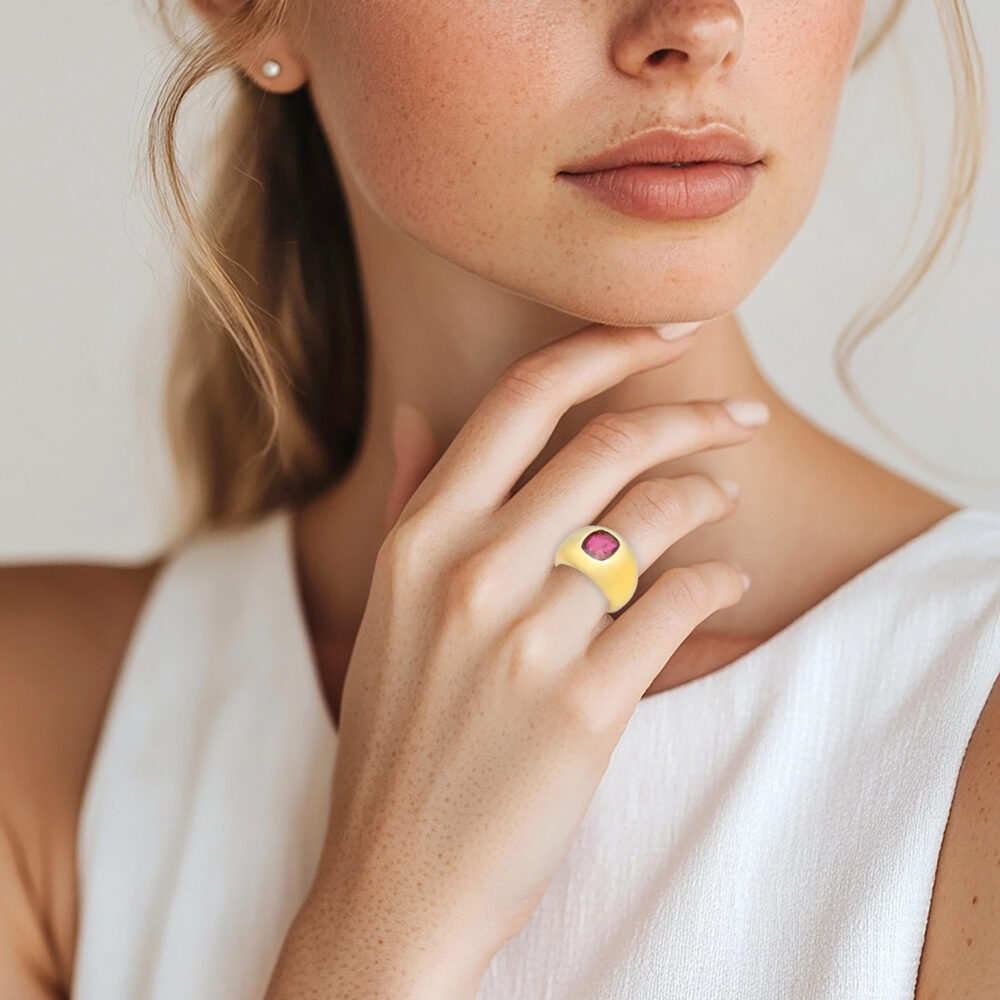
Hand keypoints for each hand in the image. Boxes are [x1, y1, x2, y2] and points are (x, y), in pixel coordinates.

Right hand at [300, 322, 761, 994]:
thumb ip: (410, 500)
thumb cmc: (395, 737)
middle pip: (608, 446)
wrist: (398, 875)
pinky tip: (726, 580)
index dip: (607, 346)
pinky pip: (678, 606)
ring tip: (724, 500)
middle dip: (691, 416)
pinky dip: (717, 580)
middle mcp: (470, 571)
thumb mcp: (385, 607)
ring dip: (707, 496)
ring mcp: (528, 638)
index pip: (524, 399)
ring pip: (653, 518)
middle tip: (741, 418)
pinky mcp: (585, 706)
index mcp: (419, 537)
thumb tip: (419, 413)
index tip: (670, 330)